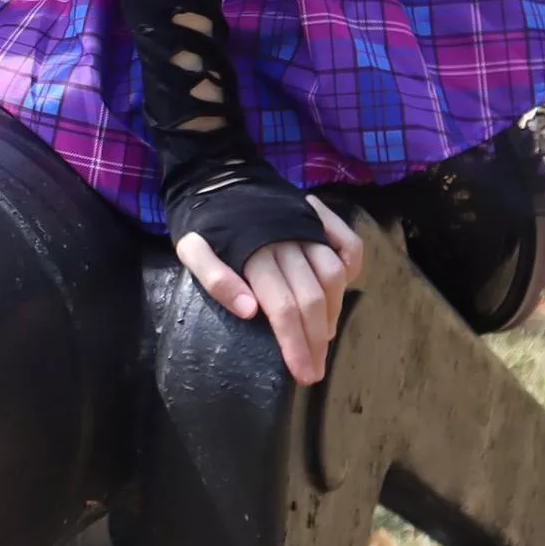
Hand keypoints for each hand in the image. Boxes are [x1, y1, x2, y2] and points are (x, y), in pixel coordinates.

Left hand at [174, 195, 362, 385]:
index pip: (283, 307)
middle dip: (316, 340)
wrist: (213, 171)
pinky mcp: (316, 216)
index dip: (295, 344)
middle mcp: (286, 240)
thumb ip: (214, 278)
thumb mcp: (191, 248)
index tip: (304, 374)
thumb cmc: (201, 219)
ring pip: (333, 274)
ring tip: (323, 338)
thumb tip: (251, 311)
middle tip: (314, 370)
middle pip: (312, 298)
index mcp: (254, 252)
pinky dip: (353, 263)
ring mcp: (305, 226)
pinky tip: (342, 290)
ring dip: (333, 310)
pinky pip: (347, 242)